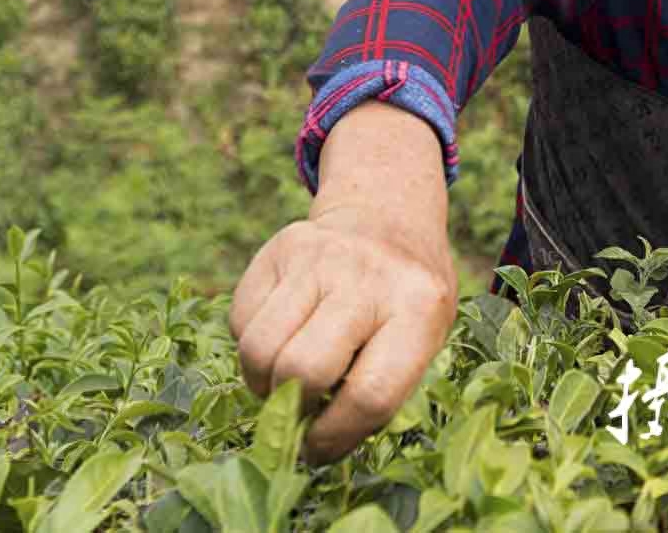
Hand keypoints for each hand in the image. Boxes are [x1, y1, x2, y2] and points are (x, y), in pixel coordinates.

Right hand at [229, 205, 457, 464]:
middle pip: (303, 369)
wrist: (389, 218)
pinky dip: (252, 346)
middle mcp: (368, 276)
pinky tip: (282, 338)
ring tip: (286, 381)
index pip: (372, 392)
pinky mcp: (280, 248)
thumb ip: (384, 388)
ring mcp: (321, 257)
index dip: (335, 436)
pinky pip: (241, 320)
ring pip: (260, 348)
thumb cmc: (408, 297)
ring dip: (262, 382)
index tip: (318, 450)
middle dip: (292, 409)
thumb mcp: (425, 337)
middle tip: (298, 414)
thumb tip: (317, 450)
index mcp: (419, 307)